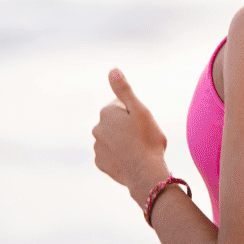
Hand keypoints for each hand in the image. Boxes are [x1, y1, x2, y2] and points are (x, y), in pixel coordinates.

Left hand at [92, 68, 168, 204]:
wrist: (145, 173)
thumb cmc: (147, 139)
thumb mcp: (139, 110)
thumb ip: (124, 90)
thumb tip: (112, 70)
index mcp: (106, 113)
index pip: (120, 106)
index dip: (134, 112)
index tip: (143, 122)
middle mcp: (97, 129)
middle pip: (115, 123)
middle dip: (127, 126)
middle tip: (143, 136)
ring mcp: (97, 147)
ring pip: (113, 139)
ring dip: (123, 141)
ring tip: (139, 149)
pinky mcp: (100, 163)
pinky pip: (111, 155)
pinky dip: (120, 155)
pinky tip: (131, 160)